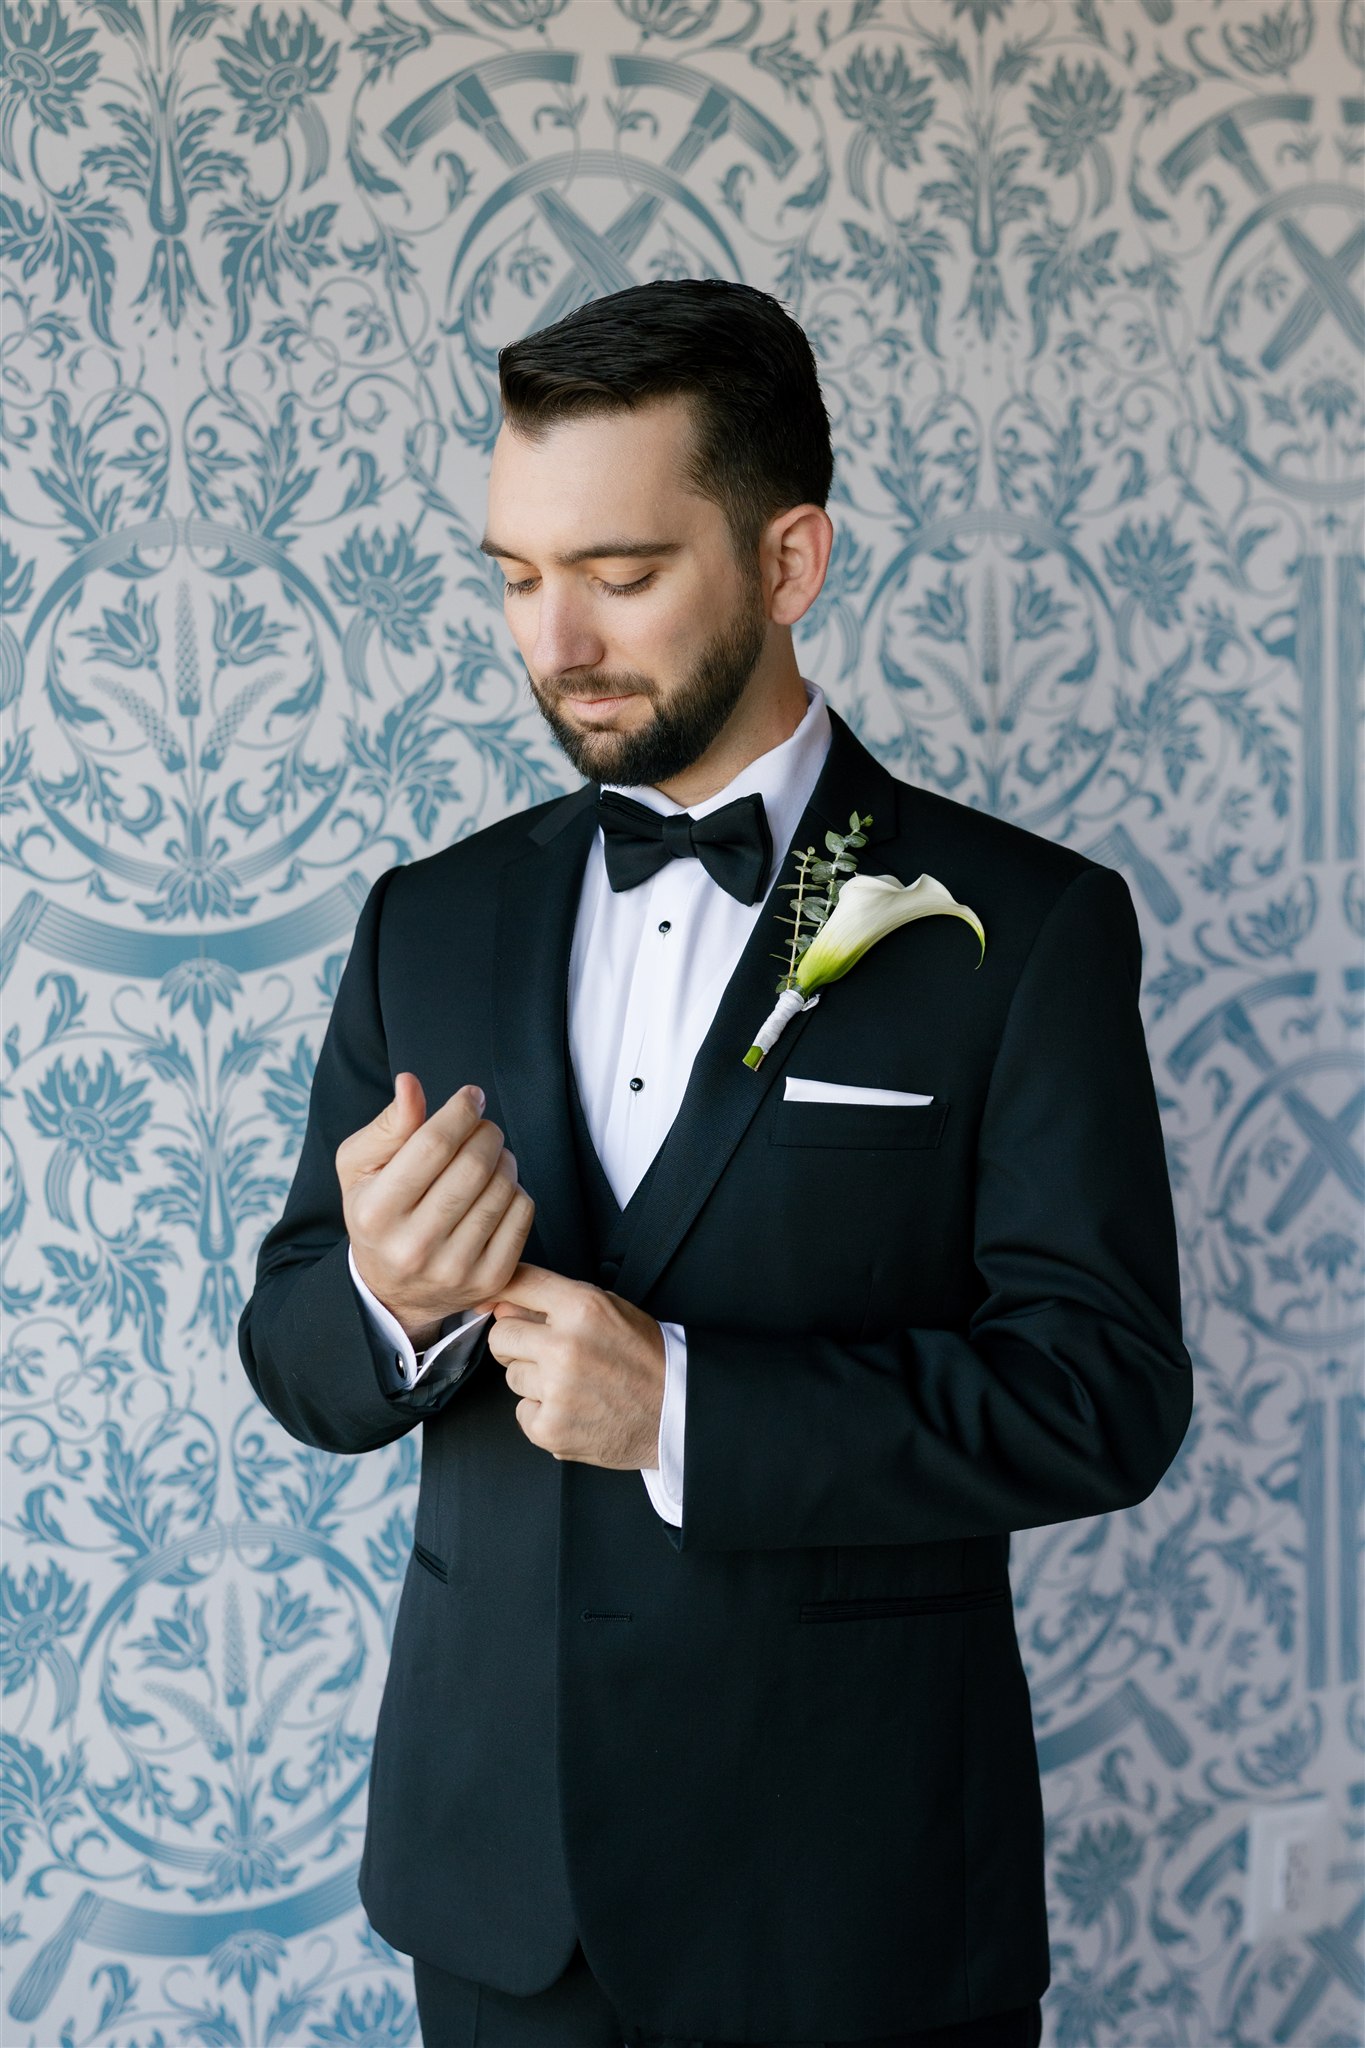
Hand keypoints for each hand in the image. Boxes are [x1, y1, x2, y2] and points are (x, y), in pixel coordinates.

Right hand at [337, 1074, 535, 1344]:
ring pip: (502, 1187)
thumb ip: (388, 1125)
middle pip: (474, 1165)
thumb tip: (410, 1084)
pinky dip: (515, 1190)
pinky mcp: (489, 1280)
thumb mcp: (361, 1168)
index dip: (460, 1111)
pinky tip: (494, 1191)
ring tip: (487, 1157)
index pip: (433, 1145)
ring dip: (503, 1159)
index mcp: (376, 1213)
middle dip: (486, 1133)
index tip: (471, 1097)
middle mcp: (413, 1247)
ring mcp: (454, 1268)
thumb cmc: (377, 1213)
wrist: (393, 1290)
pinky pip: (522, 1213)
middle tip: (482, 1128)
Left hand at [482, 1264, 665, 1471]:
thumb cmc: (644, 1358)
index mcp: (582, 1307)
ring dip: (533, 1382)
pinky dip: (542, 1414)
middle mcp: (564, 1346)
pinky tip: (573, 1410)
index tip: (493, 1302)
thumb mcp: (611, 1310)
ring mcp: (556, 1390)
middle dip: (518, 1344)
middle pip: (501, 1335)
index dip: (502, 1293)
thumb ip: (557, 1302)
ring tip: (573, 1385)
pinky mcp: (550, 1428)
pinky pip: (521, 1412)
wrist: (676, 1412)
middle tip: (550, 1355)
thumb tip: (502, 1304)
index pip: (519, 1283)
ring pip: (510, 1376)